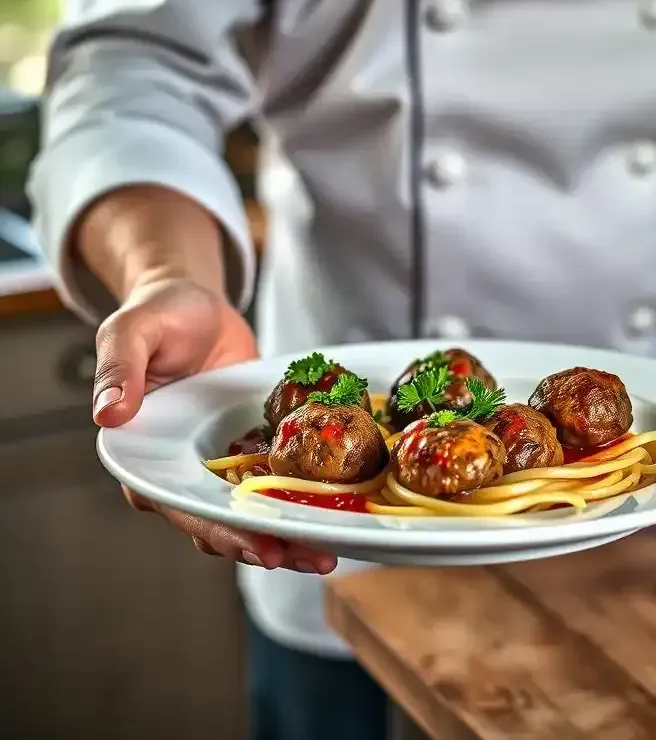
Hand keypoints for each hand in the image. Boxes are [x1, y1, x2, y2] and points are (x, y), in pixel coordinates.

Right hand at [93, 277, 337, 574]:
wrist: (194, 305)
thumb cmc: (157, 317)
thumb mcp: (132, 330)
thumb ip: (120, 368)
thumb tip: (108, 413)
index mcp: (145, 457)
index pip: (182, 507)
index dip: (221, 532)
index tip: (260, 549)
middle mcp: (183, 470)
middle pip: (225, 522)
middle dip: (269, 545)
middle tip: (315, 559)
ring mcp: (220, 463)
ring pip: (254, 510)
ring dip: (291, 532)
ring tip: (331, 550)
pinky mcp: (252, 448)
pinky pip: (277, 478)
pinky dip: (303, 496)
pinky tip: (337, 509)